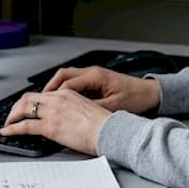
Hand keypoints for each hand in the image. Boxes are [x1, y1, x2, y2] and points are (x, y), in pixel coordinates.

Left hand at [0, 89, 111, 154]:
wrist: (111, 131)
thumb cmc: (105, 125)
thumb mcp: (87, 110)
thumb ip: (73, 111)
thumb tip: (67, 120)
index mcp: (68, 94)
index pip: (42, 94)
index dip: (30, 101)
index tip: (26, 108)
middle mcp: (58, 99)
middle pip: (29, 98)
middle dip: (17, 107)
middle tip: (12, 115)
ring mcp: (53, 112)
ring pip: (23, 109)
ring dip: (12, 116)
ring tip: (7, 123)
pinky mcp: (50, 126)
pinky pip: (25, 126)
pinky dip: (12, 128)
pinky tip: (7, 131)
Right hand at [41, 66, 160, 113]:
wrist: (149, 93)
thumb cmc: (135, 97)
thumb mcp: (113, 106)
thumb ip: (93, 109)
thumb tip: (76, 115)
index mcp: (95, 77)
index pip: (67, 83)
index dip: (54, 95)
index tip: (45, 104)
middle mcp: (92, 72)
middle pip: (62, 75)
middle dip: (49, 87)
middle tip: (39, 101)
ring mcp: (93, 74)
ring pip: (67, 76)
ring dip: (56, 87)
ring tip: (47, 101)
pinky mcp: (95, 79)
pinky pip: (74, 81)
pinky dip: (65, 89)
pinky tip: (62, 100)